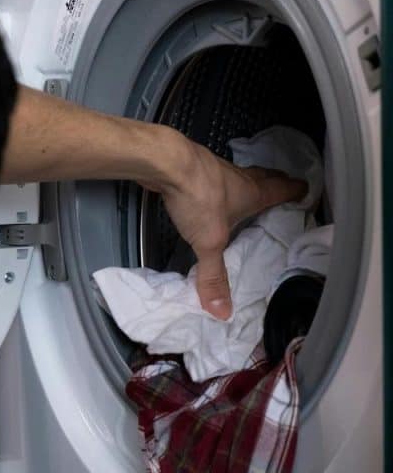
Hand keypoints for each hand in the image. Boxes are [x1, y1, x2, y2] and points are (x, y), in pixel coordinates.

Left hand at [151, 137, 306, 319]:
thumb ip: (214, 276)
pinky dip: (214, 184)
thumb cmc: (198, 196)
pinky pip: (209, 176)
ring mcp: (214, 169)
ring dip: (244, 183)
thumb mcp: (209, 242)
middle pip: (264, 177)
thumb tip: (223, 310)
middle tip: (282, 187)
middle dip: (275, 183)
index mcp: (253, 192)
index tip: (306, 192)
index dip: (297, 190)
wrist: (165, 162)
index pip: (284, 188)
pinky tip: (205, 193)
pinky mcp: (192, 167)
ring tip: (244, 194)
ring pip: (237, 176)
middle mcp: (238, 177)